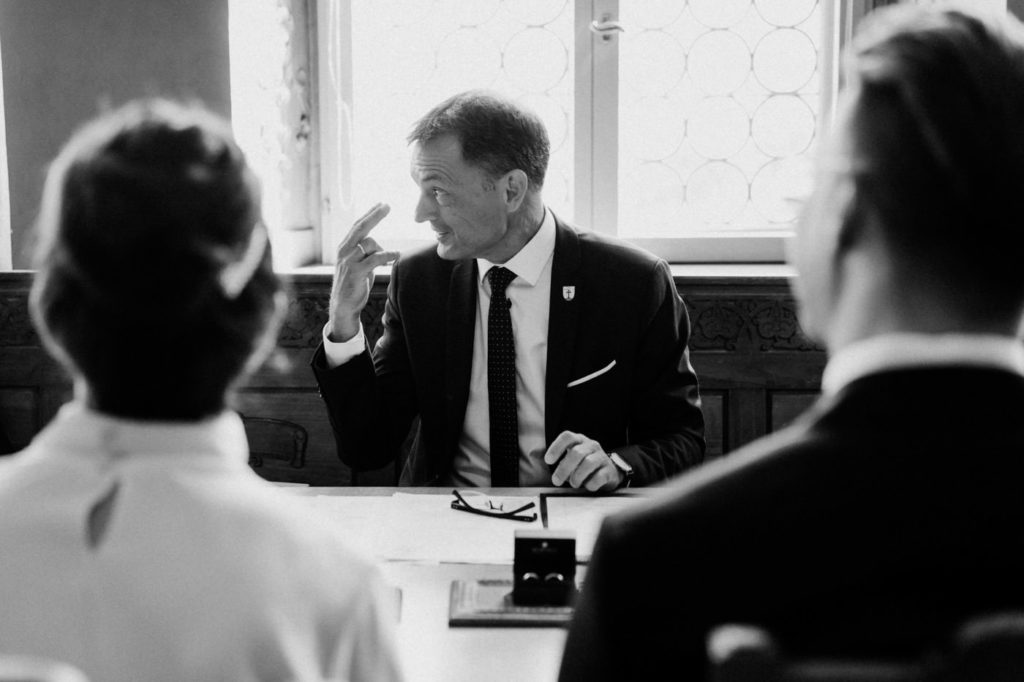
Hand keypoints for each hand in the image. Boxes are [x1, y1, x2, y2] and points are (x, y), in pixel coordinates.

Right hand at [328, 203, 400, 340]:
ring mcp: (349, 260)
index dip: (369, 214)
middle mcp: (344, 251)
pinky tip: (396, 255)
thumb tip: (381, 246)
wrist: (344, 305)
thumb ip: (367, 254)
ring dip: (383, 249)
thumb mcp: (360, 265)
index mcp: (344, 247)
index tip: (381, 204)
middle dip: (374, 215)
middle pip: (361, 227)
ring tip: (389, 258)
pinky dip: (387, 255)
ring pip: (370, 243)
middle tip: (387, 205)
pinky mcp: (356, 271)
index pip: (358, 226)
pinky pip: (375, 258)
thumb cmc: (355, 284)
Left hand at [543, 431, 622, 491]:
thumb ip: (564, 465)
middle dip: (564, 468)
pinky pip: (599, 477)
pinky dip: (590, 484)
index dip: (556, 447)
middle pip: (576, 452)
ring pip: (588, 463)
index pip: (567, 437)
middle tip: (556, 481)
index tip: (548, 461)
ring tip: (574, 484)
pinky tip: (587, 486)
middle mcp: (591, 445)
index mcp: (579, 440)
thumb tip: (557, 477)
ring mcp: (602, 457)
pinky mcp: (610, 470)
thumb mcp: (573, 460)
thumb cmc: (584, 466)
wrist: (609, 471)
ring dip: (577, 476)